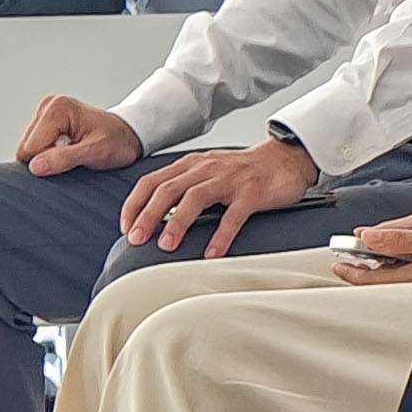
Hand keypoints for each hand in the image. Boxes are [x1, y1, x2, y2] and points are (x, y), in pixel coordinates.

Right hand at [14, 97, 143, 176]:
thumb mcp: (96, 152)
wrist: (129, 135)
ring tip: (72, 154)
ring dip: (47, 157)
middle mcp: (49, 105)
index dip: (46, 163)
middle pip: (26, 148)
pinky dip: (48, 153)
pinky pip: (35, 146)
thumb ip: (64, 159)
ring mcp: (46, 112)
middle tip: (73, 159)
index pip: (30, 148)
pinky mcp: (46, 121)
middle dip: (45, 160)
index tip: (70, 163)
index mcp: (58, 108)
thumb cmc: (118, 141)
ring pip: (28, 148)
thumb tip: (35, 166)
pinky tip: (67, 151)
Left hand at [118, 136, 318, 256]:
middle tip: (136, 239)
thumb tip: (155, 217)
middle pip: (167, 190)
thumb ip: (184, 188)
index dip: (134, 204)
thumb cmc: (245, 172)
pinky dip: (220, 235)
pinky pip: (233, 215)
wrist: (286, 158)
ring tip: (167, 245)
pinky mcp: (252, 192)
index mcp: (191, 165)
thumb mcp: (208, 173)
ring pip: (194, 198)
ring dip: (176, 223)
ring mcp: (229, 179)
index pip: (152, 181)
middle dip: (148, 215)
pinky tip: (212, 252)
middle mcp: (206, 169)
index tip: (125, 227)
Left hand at [337, 213, 411, 285]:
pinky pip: (409, 273)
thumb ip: (401, 238)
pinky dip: (397, 264)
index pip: (372, 279)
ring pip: (394, 276)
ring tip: (370, 250)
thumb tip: (368, 236)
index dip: (350, 271)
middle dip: (362, 268)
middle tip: (348, 254)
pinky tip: (401, 253)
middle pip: (380, 280)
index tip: (337, 260)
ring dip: (379, 264)